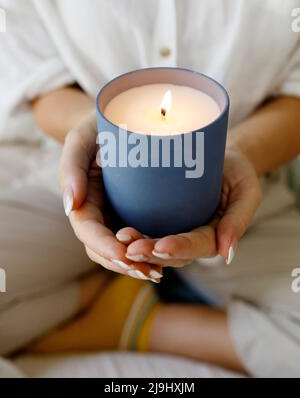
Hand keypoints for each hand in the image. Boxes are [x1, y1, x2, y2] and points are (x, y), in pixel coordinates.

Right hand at [59, 112, 161, 281]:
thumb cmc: (99, 126)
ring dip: (138, 266)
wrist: (123, 118)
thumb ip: (71, 165)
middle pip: (104, 249)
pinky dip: (151, 254)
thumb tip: (70, 205)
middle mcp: (100, 213)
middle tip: (149, 271)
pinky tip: (168, 258)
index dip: (103, 246)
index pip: (87, 230)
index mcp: (83, 199)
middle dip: (124, 264)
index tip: (124, 253)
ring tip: (158, 272)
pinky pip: (141, 239)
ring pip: (122, 251)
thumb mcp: (82, 137)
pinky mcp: (138, 214)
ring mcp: (118, 216)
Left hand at [118, 145, 261, 265]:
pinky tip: (113, 231)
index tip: (161, 246)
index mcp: (212, 236)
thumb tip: (227, 254)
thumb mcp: (246, 190)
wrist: (217, 153)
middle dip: (149, 252)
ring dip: (134, 247)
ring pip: (150, 247)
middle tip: (130, 248)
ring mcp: (170, 230)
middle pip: (169, 253)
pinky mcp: (155, 218)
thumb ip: (239, 219)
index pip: (196, 246)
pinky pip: (140, 230)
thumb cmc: (234, 171)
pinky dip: (128, 235)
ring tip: (119, 239)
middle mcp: (188, 238)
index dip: (179, 248)